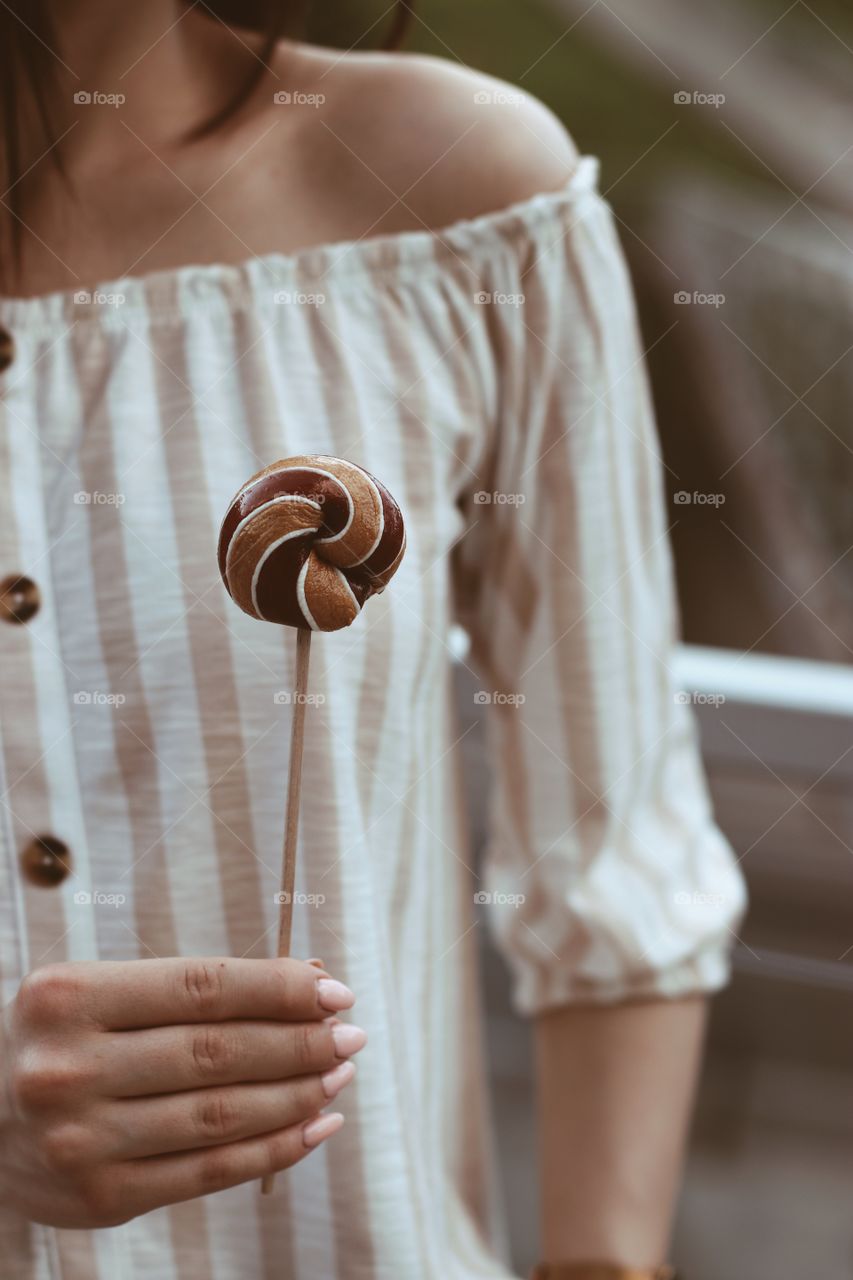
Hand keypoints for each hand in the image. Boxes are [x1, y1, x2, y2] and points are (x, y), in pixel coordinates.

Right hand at [0, 957, 363, 1227]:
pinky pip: (208, 1174)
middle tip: (350, 1034)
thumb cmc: (58, 1040)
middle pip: (217, 1053)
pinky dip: (273, 1150)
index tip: (333, 990)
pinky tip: (314, 1125)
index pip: (201, 988)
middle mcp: (68, 1069)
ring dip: (297, 1095)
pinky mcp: (99, 1199)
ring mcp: (80, 1141)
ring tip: (339, 1075)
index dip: (277, 988)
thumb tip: (308, 977)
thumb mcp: (99, 993)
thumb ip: (190, 988)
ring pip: (220, 1117)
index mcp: (68, 998)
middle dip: (299, 1043)